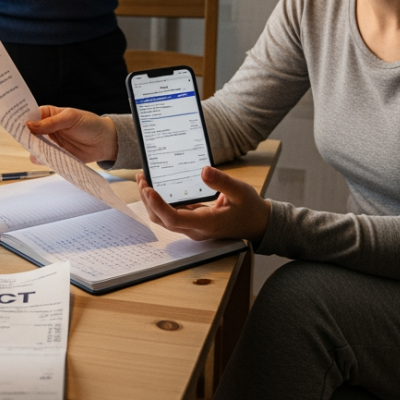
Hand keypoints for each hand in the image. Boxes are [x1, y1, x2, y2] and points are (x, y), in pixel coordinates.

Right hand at [26, 105, 118, 163]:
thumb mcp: (70, 118)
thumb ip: (51, 122)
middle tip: (23, 138)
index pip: (30, 115)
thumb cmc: (90, 124)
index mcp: (48, 114)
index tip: (14, 123)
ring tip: (34, 148)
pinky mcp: (56, 155)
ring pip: (35, 147)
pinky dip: (41, 159)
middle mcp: (47, 129)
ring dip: (33, 148)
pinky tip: (42, 158)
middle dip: (25, 135)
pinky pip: (44, 158)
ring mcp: (51, 143)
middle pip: (30, 133)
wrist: (105, 142)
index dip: (22, 118)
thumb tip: (30, 125)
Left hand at [136, 166, 270, 241]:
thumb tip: (203, 171)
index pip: (174, 218)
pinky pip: (171, 215)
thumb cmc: (250, 208)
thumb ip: (222, 182)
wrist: (257, 224)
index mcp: (206, 223)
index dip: (158, 205)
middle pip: (162, 219)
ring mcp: (192, 227)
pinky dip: (160, 202)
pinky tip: (158, 186)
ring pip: (164, 219)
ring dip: (151, 202)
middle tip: (142, 178)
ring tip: (144, 181)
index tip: (148, 188)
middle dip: (148, 200)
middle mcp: (195, 229)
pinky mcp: (192, 222)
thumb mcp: (241, 191)